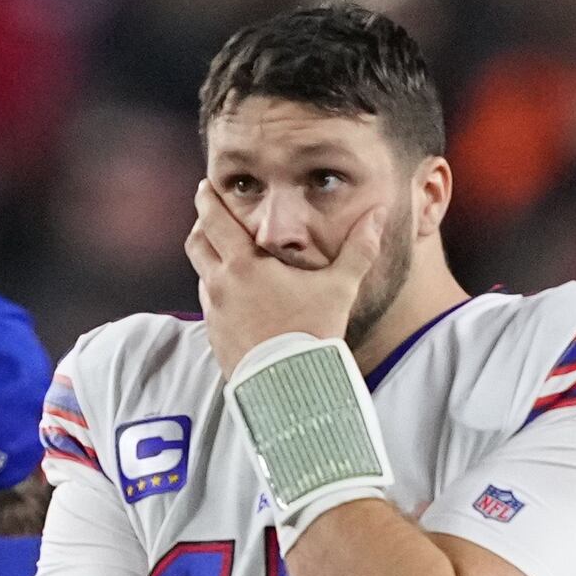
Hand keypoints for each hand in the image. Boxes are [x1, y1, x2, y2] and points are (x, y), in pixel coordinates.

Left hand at [188, 178, 367, 357]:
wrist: (290, 388)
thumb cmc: (313, 333)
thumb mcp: (340, 288)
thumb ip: (358, 249)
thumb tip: (378, 213)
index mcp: (244, 265)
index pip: (213, 219)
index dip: (208, 199)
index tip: (207, 187)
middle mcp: (221, 285)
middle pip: (196, 243)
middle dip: (201, 225)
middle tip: (211, 217)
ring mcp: (214, 314)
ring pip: (201, 275)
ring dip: (209, 260)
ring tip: (226, 256)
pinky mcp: (216, 338)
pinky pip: (209, 306)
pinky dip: (217, 293)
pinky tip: (236, 297)